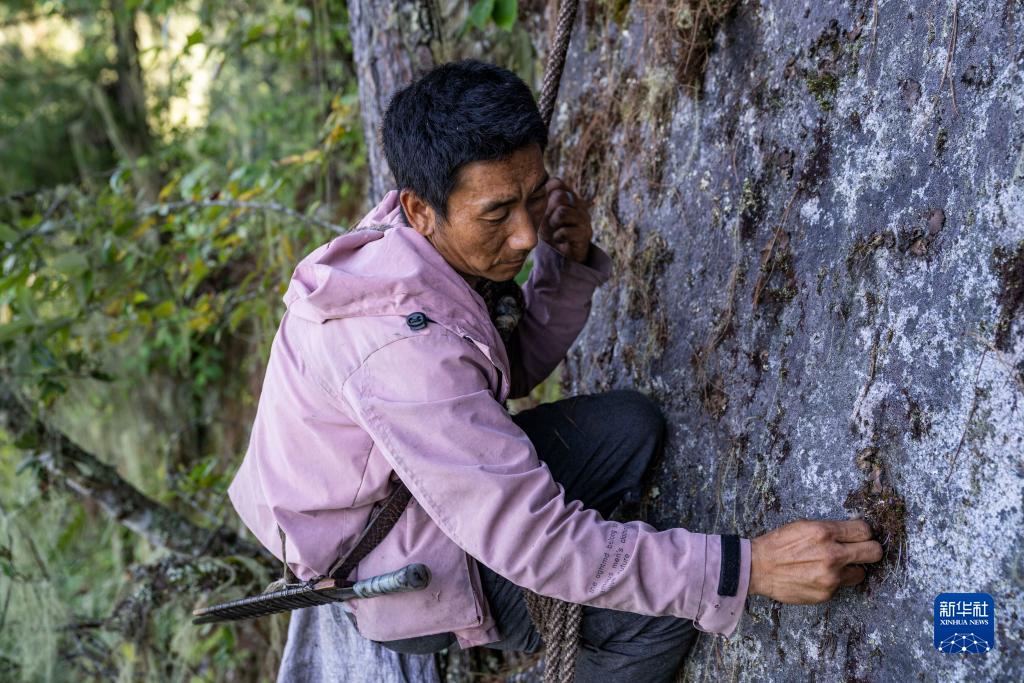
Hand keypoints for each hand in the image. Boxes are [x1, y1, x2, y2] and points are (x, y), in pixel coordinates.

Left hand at [539, 177, 592, 263]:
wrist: (565, 257)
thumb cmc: (552, 232)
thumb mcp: (542, 214)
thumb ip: (539, 201)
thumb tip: (528, 191)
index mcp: (569, 196)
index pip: (557, 183)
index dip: (545, 193)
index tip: (541, 207)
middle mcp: (579, 204)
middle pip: (559, 195)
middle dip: (548, 210)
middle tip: (548, 221)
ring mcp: (584, 219)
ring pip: (562, 212)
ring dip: (553, 223)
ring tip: (554, 229)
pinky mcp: (585, 234)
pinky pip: (565, 231)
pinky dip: (557, 237)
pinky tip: (559, 239)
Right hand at [748, 519, 882, 603]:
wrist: (758, 567)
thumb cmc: (779, 544)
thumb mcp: (803, 526)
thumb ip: (830, 530)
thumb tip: (852, 533)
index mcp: (825, 532)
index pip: (864, 530)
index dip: (863, 533)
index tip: (859, 536)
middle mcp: (832, 554)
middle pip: (874, 552)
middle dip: (869, 550)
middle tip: (860, 552)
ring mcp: (831, 576)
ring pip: (861, 573)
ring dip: (850, 569)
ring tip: (832, 566)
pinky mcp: (827, 593)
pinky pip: (841, 586)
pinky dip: (833, 581)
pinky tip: (816, 576)